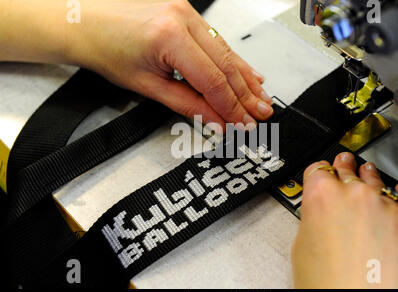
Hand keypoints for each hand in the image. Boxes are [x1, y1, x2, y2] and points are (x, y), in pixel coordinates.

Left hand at [66, 0, 272, 128]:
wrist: (85, 22)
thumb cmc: (106, 49)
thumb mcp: (147, 86)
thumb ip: (188, 105)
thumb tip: (215, 120)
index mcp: (169, 36)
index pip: (213, 80)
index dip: (231, 107)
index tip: (242, 123)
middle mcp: (182, 17)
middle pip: (226, 65)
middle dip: (245, 95)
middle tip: (260, 115)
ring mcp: (187, 10)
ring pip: (226, 51)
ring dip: (245, 78)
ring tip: (261, 99)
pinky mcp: (187, 11)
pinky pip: (217, 40)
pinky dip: (232, 60)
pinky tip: (249, 73)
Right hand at [292, 152, 397, 288]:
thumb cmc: (329, 284)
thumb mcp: (302, 247)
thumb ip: (312, 219)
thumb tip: (320, 216)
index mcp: (321, 195)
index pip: (318, 169)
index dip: (318, 172)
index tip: (321, 172)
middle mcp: (354, 194)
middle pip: (347, 170)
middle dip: (344, 166)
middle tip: (344, 161)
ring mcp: (384, 205)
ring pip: (376, 180)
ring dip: (369, 176)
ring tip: (367, 171)